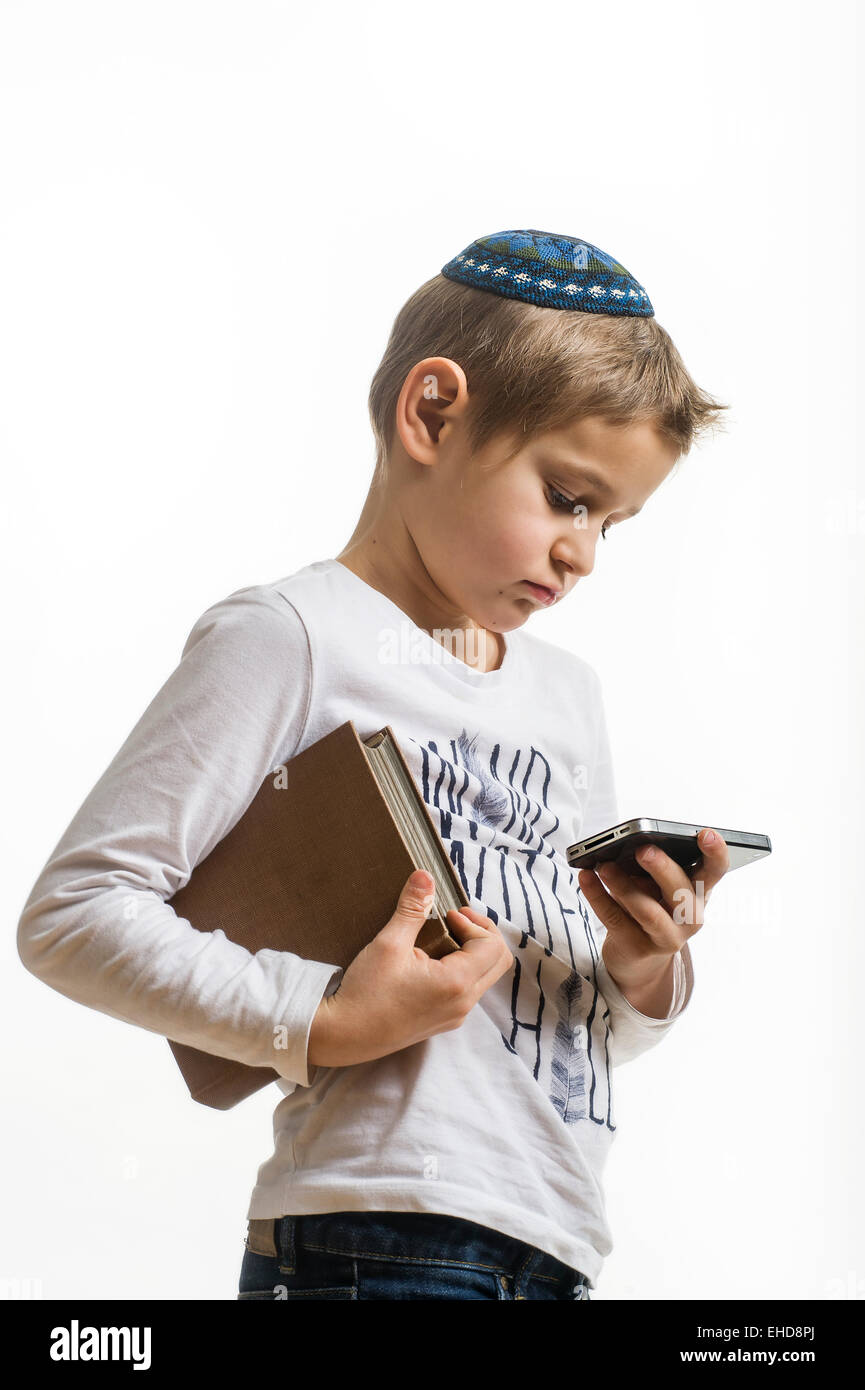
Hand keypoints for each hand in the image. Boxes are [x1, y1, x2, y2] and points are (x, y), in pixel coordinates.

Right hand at [307, 870, 513, 1067]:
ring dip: (472, 952)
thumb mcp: (389, 943)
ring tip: (442, 937)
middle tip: (456, 920)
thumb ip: (412, 908)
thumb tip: (425, 876)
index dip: (476, 923)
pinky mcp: (443, 1022)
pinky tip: (432, 960)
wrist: (344, 1035)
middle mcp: (463, 1004)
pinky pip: (469, 991)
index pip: (492, 946)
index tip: (449, 914)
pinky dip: (462, 969)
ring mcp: (455, 1016)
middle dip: (482, 934)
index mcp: (456, 984)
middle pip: (498, 962)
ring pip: (485, 977)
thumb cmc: (365, 992)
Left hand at [577, 828, 730, 1009]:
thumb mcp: (658, 886)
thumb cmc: (652, 906)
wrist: (639, 957)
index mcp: (700, 891)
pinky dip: (598, 896)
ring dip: (623, 885)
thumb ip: (652, 867)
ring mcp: (667, 937)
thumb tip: (627, 847)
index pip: (716, 870)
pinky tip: (586, 878)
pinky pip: (615, 919)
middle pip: (680, 891)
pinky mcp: (638, 948)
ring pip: (647, 911)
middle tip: (643, 850)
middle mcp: (691, 917)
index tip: (704, 833)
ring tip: (604, 865)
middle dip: (662, 868)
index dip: (715, 852)